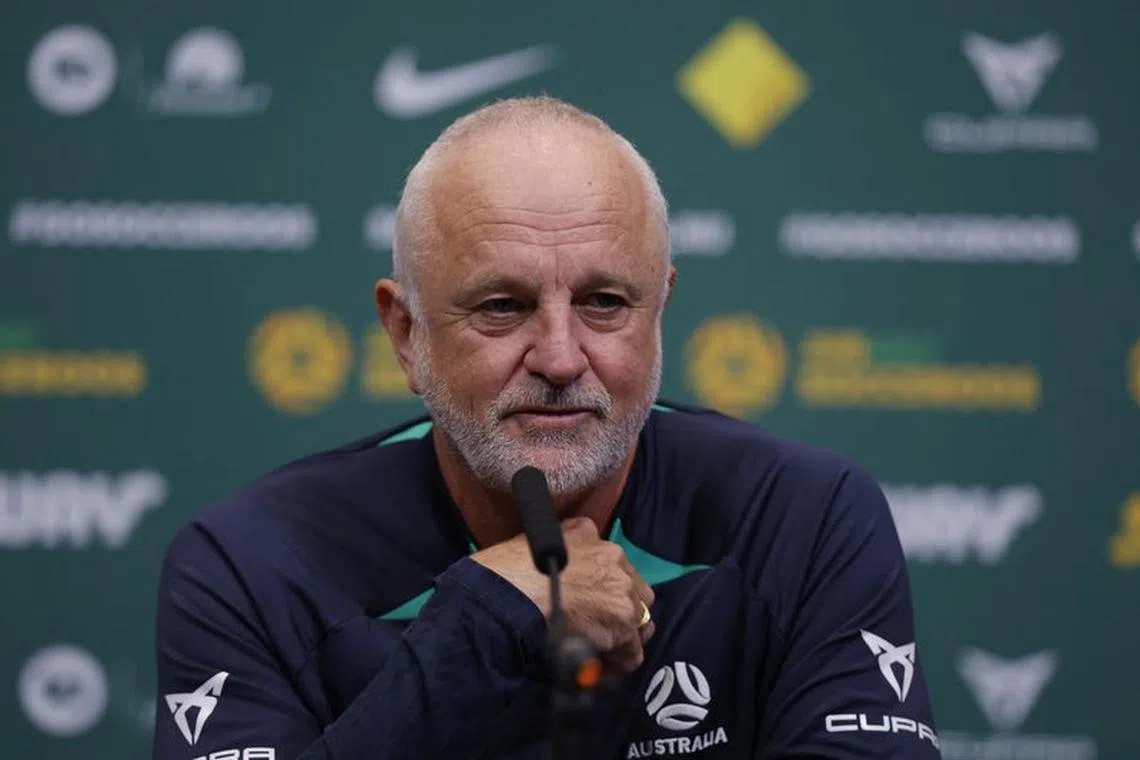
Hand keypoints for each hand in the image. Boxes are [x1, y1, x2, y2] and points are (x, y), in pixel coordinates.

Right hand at [472, 516, 655, 674]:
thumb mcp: (530, 543)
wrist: (508, 596)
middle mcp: (612, 557)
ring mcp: (622, 588)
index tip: (588, 605)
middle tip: (597, 630)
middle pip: (633, 589)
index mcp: (587, 534)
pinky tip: (596, 671)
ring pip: (637, 620)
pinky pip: (631, 653)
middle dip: (619, 610)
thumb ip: (555, 549)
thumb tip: (557, 565)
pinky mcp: (622, 621)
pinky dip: (616, 665)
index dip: (600, 588)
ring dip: (620, 636)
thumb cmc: (506, 573)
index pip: (608, 562)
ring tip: (597, 653)